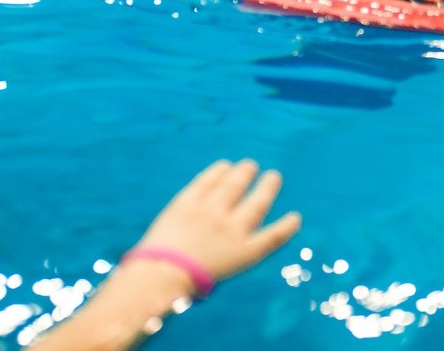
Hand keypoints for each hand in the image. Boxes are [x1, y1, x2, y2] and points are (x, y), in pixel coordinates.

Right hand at [28, 160, 301, 350]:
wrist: (158, 278)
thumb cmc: (147, 266)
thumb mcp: (153, 241)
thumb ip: (166, 235)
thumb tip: (160, 248)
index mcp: (186, 204)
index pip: (208, 180)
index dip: (219, 172)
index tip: (225, 165)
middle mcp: (212, 209)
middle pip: (233, 184)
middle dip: (243, 173)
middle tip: (251, 165)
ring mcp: (231, 227)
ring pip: (256, 201)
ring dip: (266, 186)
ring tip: (273, 176)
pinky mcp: (246, 250)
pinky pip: (271, 235)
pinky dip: (286, 226)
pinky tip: (296, 218)